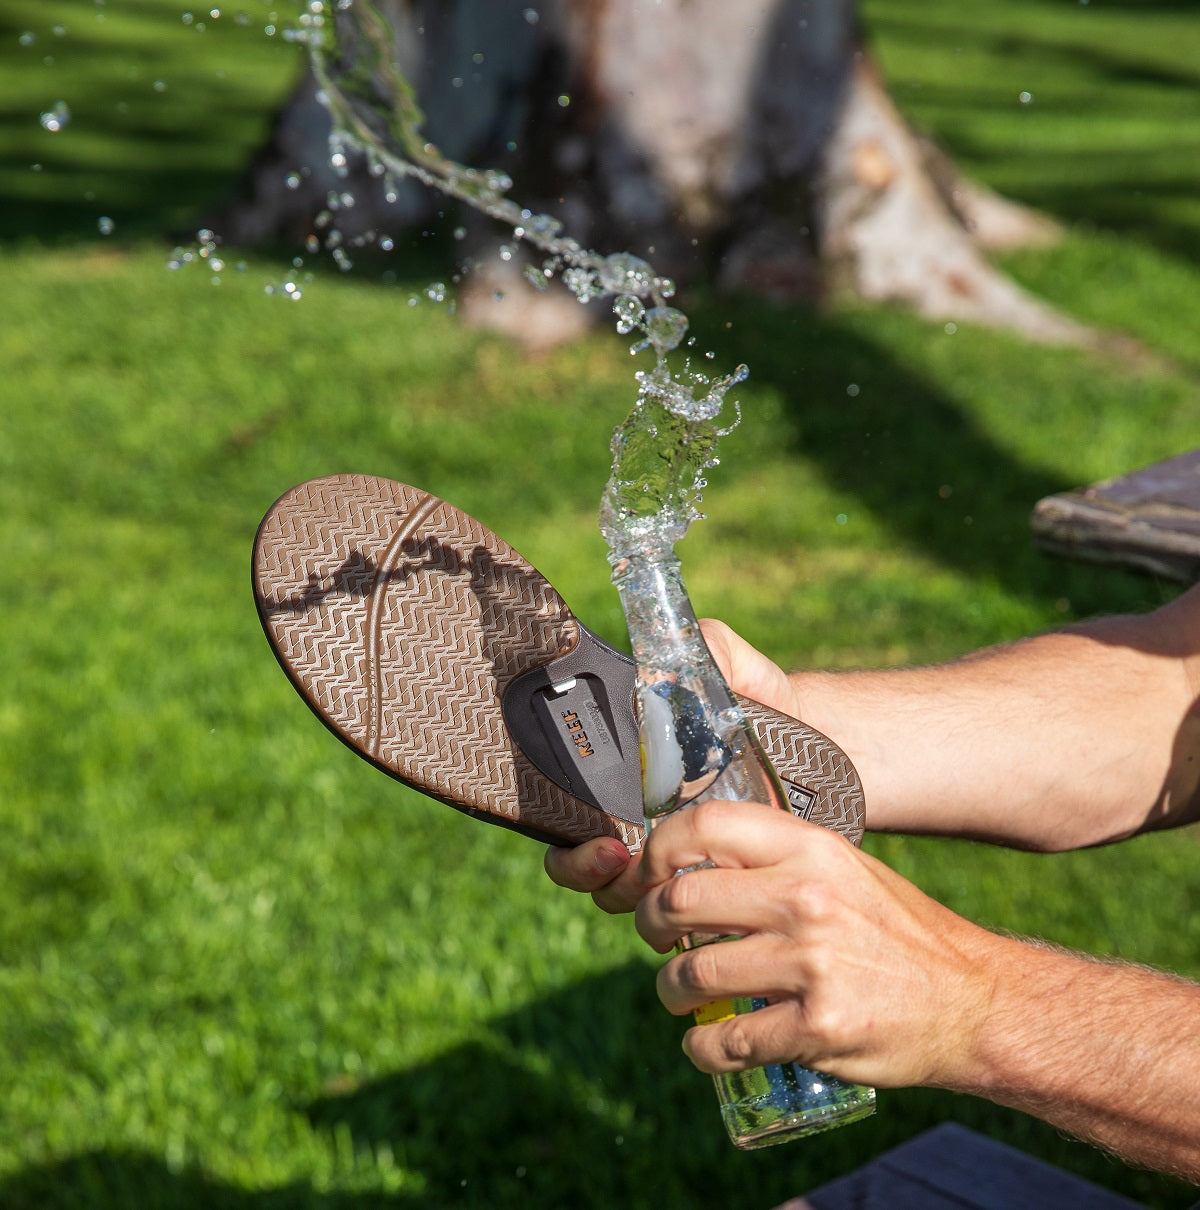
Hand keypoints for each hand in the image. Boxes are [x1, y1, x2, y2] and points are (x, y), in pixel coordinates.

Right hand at [543, 618, 802, 910]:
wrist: (821, 744)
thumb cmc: (765, 705)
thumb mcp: (734, 671)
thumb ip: (705, 649)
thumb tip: (676, 642)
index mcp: (626, 775)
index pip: (570, 814)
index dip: (568, 836)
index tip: (596, 834)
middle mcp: (637, 821)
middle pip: (583, 867)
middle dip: (585, 871)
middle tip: (614, 855)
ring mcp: (671, 856)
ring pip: (620, 897)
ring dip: (623, 893)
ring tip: (650, 876)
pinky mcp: (711, 881)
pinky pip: (676, 912)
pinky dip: (673, 914)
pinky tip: (696, 901)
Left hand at [634, 799, 998, 1090]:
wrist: (974, 1002)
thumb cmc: (897, 932)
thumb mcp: (843, 869)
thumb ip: (775, 860)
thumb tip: (690, 864)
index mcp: (811, 848)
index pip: (703, 826)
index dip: (656, 852)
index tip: (649, 878)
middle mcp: (807, 897)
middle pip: (680, 901)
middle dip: (649, 925)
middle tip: (658, 940)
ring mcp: (812, 964)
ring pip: (691, 974)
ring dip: (670, 990)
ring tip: (680, 994)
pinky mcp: (818, 1028)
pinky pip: (726, 1041)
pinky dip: (702, 1050)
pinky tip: (707, 1045)